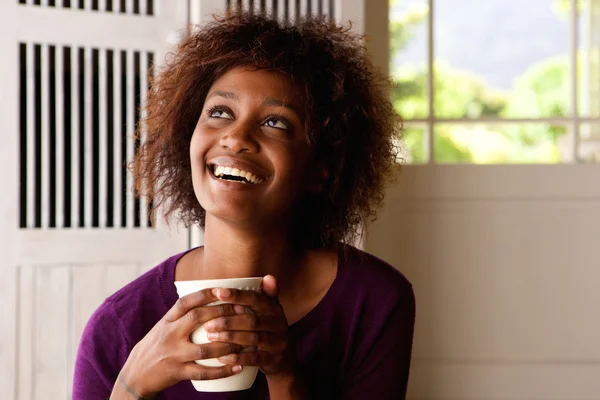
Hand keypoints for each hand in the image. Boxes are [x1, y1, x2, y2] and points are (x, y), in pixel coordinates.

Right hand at [113, 289, 245, 398]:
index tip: (224, 289)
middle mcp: (169, 335)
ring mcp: (174, 355)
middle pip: (197, 318)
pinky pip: (203, 373)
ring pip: (204, 348)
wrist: (136, 373)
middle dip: (222, 312)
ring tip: (246, 340)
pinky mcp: (178, 373)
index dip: (205, 294)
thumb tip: (211, 295)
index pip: (185, 302)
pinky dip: (222, 371)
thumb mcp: (165, 325)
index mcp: (167, 320)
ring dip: (227, 344)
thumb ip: (184, 314)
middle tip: (242, 310)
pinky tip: (238, 367)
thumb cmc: (157, 345)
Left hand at [203, 275, 295, 376]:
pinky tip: (221, 357)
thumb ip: (266, 296)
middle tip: (207, 323)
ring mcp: (278, 343)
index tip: (218, 292)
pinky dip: (236, 357)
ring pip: (252, 339)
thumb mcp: (270, 313)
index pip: (256, 299)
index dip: (237, 295)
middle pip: (252, 320)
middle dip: (228, 321)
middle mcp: (279, 324)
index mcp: (275, 309)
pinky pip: (254, 359)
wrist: (285, 360)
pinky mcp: (273, 360)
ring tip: (210, 337)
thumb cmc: (269, 330)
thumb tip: (268, 276)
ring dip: (230, 337)